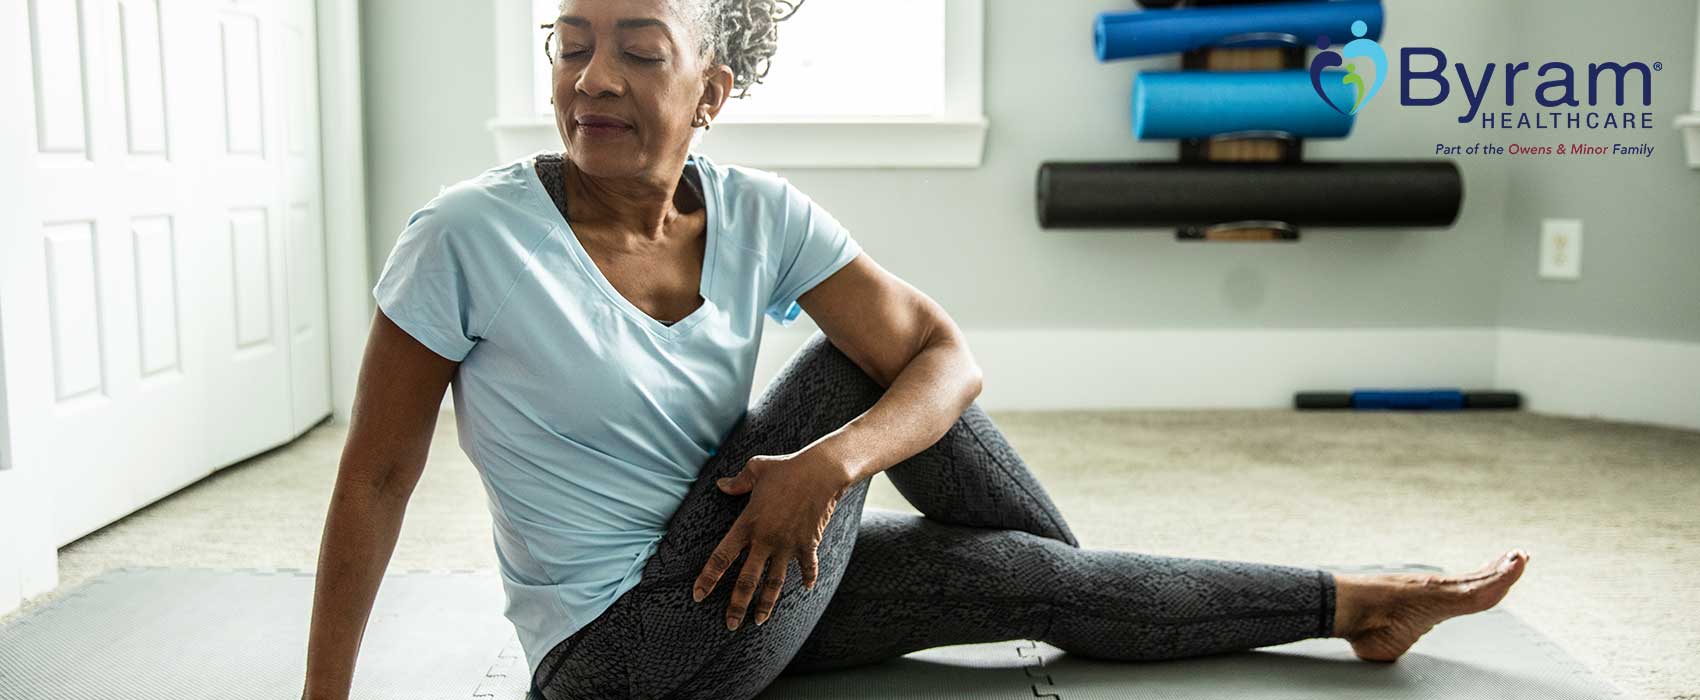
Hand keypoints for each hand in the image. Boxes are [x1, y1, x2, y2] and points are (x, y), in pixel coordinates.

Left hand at [692, 450, 853, 629]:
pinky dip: (808, 578)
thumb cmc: (786, 468)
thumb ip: (737, 482)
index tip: (699, 595)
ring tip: (759, 621)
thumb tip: (721, 485)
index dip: (709, 577)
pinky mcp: (808, 543)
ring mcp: (787, 544)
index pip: (722, 556)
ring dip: (767, 604)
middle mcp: (765, 539)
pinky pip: (807, 567)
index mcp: (748, 523)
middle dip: (737, 604)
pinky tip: (806, 589)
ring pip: (774, 582)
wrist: (821, 471)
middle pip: (747, 579)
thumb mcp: (756, 469)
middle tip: (730, 624)